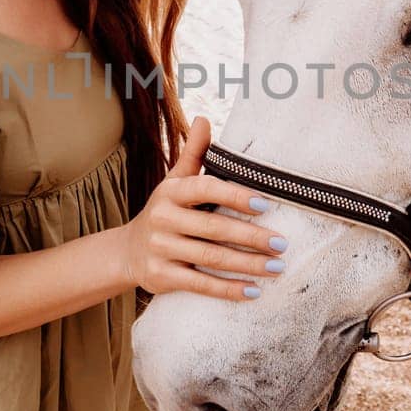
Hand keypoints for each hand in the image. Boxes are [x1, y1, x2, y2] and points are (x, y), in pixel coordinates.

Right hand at [117, 116, 287, 300]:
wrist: (127, 252)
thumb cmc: (164, 212)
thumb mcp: (174, 182)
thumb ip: (193, 153)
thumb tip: (203, 118)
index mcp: (171, 192)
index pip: (205, 189)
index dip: (235, 195)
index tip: (265, 204)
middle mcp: (163, 219)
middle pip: (214, 229)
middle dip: (252, 237)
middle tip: (282, 243)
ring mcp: (160, 249)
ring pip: (212, 258)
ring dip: (248, 265)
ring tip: (277, 267)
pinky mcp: (161, 277)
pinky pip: (200, 284)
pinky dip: (228, 290)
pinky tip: (253, 291)